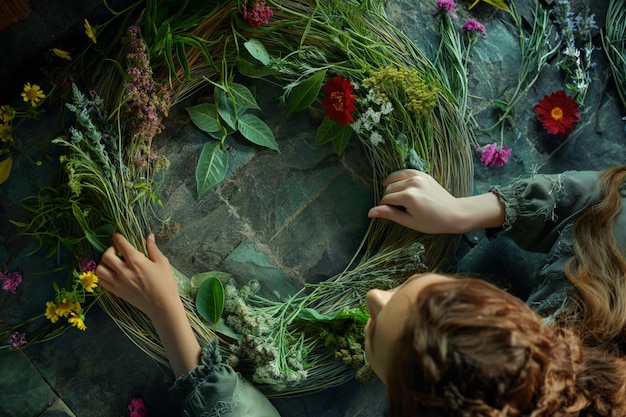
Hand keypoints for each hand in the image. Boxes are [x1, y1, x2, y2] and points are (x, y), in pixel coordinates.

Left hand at [96, 232, 178, 319]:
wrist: (162, 305)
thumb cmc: (165, 283)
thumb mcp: (162, 262)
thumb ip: (153, 248)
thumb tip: (149, 236)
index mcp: (136, 260)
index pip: (120, 243)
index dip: (117, 236)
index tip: (118, 234)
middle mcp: (123, 270)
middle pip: (106, 255)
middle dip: (110, 248)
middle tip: (117, 249)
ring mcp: (118, 282)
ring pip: (100, 268)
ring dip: (104, 262)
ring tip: (113, 262)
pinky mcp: (116, 292)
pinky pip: (102, 281)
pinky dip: (103, 275)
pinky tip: (112, 273)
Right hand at [368, 170, 504, 233]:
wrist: (453, 213)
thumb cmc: (432, 222)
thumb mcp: (409, 221)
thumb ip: (389, 214)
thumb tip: (370, 212)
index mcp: (408, 197)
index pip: (386, 199)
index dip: (384, 207)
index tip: (389, 213)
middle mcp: (412, 183)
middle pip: (389, 188)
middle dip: (388, 198)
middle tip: (395, 208)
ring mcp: (418, 176)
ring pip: (394, 179)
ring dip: (392, 188)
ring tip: (396, 197)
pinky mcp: (422, 174)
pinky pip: (403, 172)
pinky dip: (397, 177)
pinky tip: (397, 184)